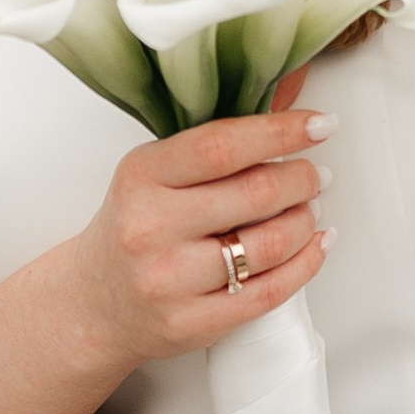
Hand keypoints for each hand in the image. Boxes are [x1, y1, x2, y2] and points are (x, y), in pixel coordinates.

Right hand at [61, 75, 331, 380]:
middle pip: (256, 194)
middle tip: (315, 174)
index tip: (319, 124)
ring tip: (309, 209)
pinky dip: (306, 263)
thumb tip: (290, 90)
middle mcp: (150, 228)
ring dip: (306, 220)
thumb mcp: (156, 172)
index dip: (281, 132)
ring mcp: (169, 281)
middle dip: (302, 179)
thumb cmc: (135, 226)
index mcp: (141, 177)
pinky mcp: (190, 323)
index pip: (222, 146)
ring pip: (270, 244)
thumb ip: (218, 140)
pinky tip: (316, 244)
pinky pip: (269, 292)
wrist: (94, 302)